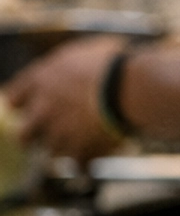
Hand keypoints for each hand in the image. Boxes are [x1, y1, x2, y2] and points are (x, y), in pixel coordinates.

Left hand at [4, 37, 129, 163]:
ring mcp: (59, 133)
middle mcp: (42, 109)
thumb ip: (68, 64)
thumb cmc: (111, 62)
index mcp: (40, 80)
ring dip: (65, 148)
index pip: (13, 98)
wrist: (129, 87)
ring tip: (82, 143)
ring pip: (51, 151)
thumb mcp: (84, 50)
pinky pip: (78, 165)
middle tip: (48, 134)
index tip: (28, 107)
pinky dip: (86, 163)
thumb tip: (71, 65)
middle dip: (34, 137)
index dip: (21, 104)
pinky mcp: (78, 150)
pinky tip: (94, 159)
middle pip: (23, 134)